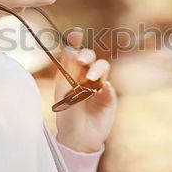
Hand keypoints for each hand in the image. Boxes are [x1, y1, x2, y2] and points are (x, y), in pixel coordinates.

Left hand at [54, 28, 116, 152]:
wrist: (77, 138)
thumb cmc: (66, 115)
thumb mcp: (63, 92)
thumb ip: (66, 72)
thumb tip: (70, 50)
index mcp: (72, 72)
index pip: (75, 52)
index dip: (75, 41)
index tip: (76, 33)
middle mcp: (86, 75)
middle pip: (90, 57)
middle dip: (86, 56)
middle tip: (80, 62)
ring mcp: (99, 85)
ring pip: (102, 67)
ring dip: (96, 69)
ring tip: (90, 79)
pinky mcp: (108, 97)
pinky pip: (109, 88)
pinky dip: (106, 87)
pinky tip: (102, 89)